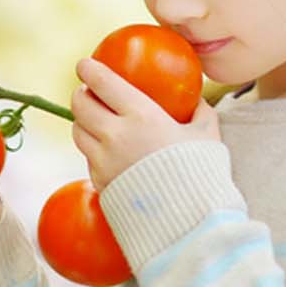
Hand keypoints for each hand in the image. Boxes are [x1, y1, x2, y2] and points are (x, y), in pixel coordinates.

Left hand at [72, 57, 219, 188]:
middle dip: (81, 95)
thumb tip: (198, 100)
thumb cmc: (203, 175)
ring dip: (83, 122)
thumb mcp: (207, 136)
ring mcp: (103, 162)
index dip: (89, 70)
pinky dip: (94, 150)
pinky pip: (89, 159)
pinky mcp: (100, 183)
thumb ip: (200, 113)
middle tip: (89, 92)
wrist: (189, 222)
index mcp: (141, 116)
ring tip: (95, 120)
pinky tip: (109, 151)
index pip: (103, 83)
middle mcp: (114, 136)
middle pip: (80, 106)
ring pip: (78, 133)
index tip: (84, 64)